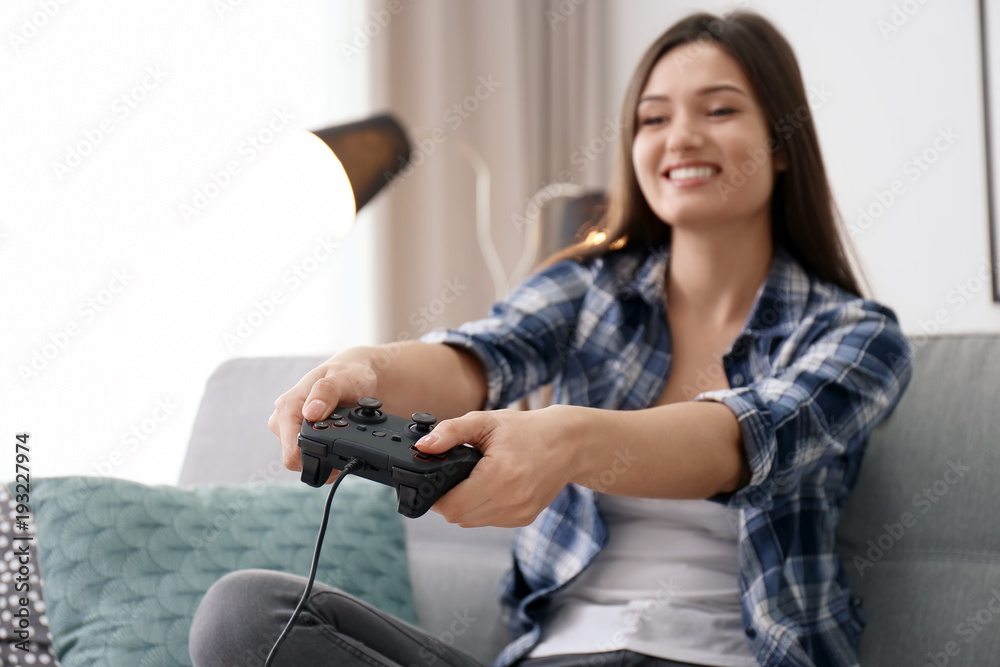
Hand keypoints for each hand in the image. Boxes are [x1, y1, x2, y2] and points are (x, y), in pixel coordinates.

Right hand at [268, 349, 379, 481]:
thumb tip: (311, 412)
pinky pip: (311, 459)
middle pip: (296, 459)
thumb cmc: (349, 374)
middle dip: (322, 454)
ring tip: (342, 431)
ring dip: (326, 453)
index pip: (291, 451)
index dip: (315, 456)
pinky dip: (328, 453)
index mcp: (287, 406)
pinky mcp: (299, 438)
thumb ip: (327, 392)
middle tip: (343, 434)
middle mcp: (283, 420)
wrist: (358, 376)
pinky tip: (339, 437)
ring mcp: (290, 431)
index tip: (336, 446)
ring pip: (304, 461)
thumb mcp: (343, 378)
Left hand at [414, 405, 579, 527]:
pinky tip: (490, 487)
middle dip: (449, 500)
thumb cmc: (526, 430)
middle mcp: (512, 499)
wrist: (568, 443)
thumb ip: (451, 432)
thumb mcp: (485, 422)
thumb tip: (424, 446)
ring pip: (473, 522)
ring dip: (465, 505)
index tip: (435, 479)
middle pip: (459, 517)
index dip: (436, 495)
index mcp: (500, 475)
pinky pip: (490, 521)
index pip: (452, 505)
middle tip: (452, 477)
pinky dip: (482, 508)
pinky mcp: (524, 518)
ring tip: (473, 479)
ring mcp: (520, 512)